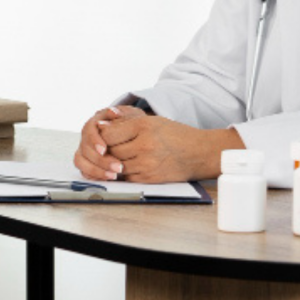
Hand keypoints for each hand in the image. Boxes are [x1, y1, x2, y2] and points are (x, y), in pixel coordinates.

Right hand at [74, 105, 146, 180]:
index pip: (88, 130)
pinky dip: (95, 176)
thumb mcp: (130, 116)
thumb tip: (113, 112)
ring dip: (96, 170)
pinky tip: (108, 178)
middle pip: (85, 149)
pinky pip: (84, 171)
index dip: (94, 141)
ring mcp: (86, 150)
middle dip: (100, 160)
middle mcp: (87, 137)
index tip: (104, 149)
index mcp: (95, 123)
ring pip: (81, 161)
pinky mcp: (88, 162)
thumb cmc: (131, 124)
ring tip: (114, 175)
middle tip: (117, 167)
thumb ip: (122, 114)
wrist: (134, 134)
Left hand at [96, 114, 243, 182]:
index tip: (103, 136)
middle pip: (110, 151)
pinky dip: (123, 172)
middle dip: (106, 150)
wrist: (199, 153)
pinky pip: (126, 177)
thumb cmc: (175, 135)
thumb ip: (125, 122)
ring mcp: (147, 164)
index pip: (108, 134)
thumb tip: (100, 125)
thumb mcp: (152, 121)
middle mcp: (144, 145)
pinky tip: (127, 165)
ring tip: (118, 156)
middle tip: (106, 148)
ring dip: (113, 163)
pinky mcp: (149, 178)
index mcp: (144, 126)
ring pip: (116, 166)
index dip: (101, 136)